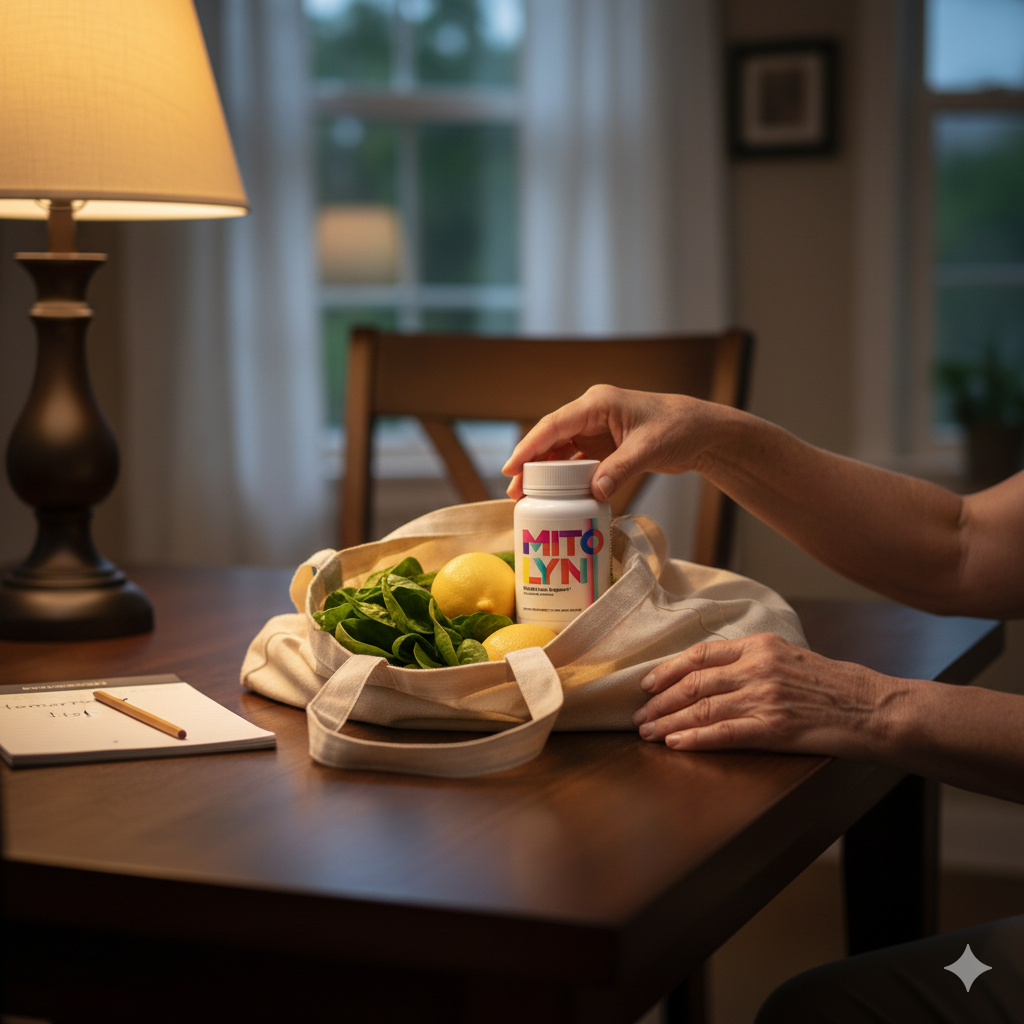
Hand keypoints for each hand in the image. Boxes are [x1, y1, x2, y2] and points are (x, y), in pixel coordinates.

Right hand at [501, 385, 724, 499]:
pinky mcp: (603, 446)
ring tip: (525, 497)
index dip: (529, 446)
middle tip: (514, 491)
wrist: (700, 431)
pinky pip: (576, 461)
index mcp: (598, 404)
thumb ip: (620, 469)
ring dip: (544, 473)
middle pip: (551, 439)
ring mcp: (596, 430)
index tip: (511, 468)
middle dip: (530, 464)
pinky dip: (564, 477)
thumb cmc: (678, 428)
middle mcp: (592, 414)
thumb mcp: (648, 448)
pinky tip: (553, 495)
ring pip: (560, 451)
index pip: (554, 425)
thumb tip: (594, 492)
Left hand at [631, 633, 898, 758]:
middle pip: (694, 683)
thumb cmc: (834, 685)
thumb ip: (754, 660)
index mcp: (760, 645)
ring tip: (647, 733)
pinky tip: (674, 743)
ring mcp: (765, 698)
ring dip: (668, 721)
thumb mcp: (791, 656)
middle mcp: (758, 667)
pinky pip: (724, 733)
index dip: (668, 669)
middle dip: (660, 700)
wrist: (873, 708)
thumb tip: (713, 672)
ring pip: (702, 708)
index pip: (701, 654)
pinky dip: (694, 738)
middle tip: (638, 715)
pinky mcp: (774, 728)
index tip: (646, 683)